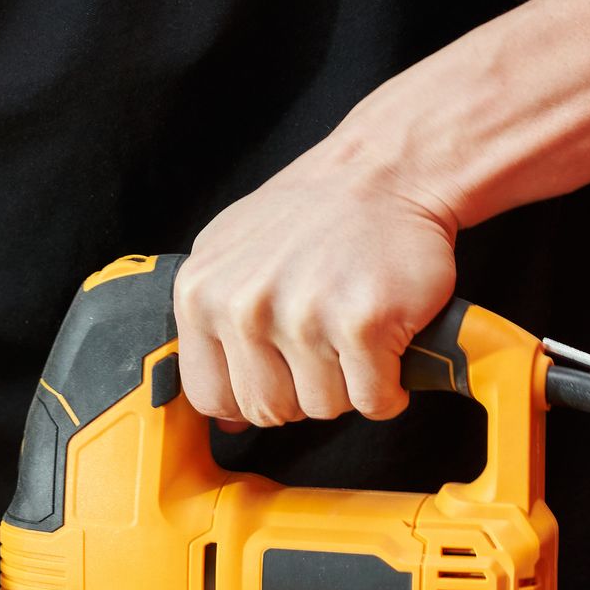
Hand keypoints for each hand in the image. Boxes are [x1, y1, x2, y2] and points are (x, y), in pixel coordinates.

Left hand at [175, 137, 462, 428]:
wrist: (386, 171)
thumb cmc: (312, 217)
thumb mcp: (232, 259)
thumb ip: (213, 329)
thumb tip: (224, 418)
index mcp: (200, 294)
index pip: (208, 396)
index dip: (249, 395)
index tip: (276, 372)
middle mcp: (244, 307)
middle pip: (268, 411)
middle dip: (302, 391)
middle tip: (324, 345)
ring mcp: (303, 316)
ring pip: (323, 409)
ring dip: (348, 386)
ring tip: (353, 335)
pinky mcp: (362, 325)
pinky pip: (372, 401)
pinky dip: (388, 388)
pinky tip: (386, 348)